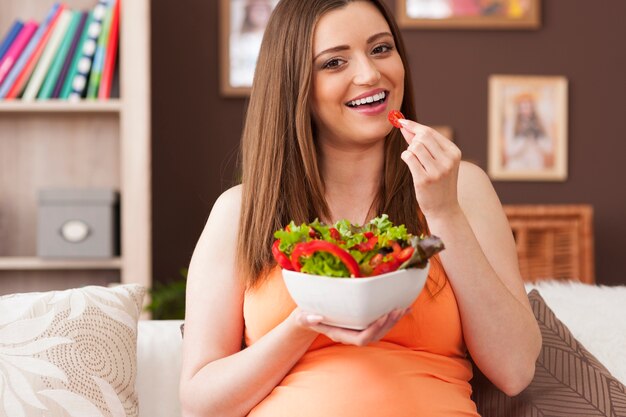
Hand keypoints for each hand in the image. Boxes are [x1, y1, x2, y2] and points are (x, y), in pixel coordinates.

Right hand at [292, 307, 410, 345]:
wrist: (308, 318)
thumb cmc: (305, 316)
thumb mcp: (302, 317)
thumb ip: (307, 319)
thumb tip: (315, 316)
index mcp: (341, 335)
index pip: (361, 339)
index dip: (374, 330)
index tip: (383, 317)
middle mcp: (351, 335)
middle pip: (375, 336)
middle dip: (388, 325)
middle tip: (398, 310)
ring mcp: (357, 330)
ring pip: (380, 331)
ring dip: (393, 321)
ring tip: (404, 309)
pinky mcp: (362, 323)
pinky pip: (379, 323)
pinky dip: (391, 317)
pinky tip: (404, 307)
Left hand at [398, 119, 462, 218]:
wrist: (444, 209)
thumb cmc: (439, 184)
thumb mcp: (438, 162)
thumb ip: (424, 144)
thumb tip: (406, 127)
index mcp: (454, 152)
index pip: (430, 132)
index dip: (414, 126)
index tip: (402, 121)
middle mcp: (447, 160)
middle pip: (422, 137)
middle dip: (411, 139)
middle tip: (409, 146)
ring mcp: (437, 170)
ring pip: (415, 146)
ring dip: (409, 150)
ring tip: (415, 161)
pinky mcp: (425, 179)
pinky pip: (409, 157)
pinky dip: (405, 157)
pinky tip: (409, 163)